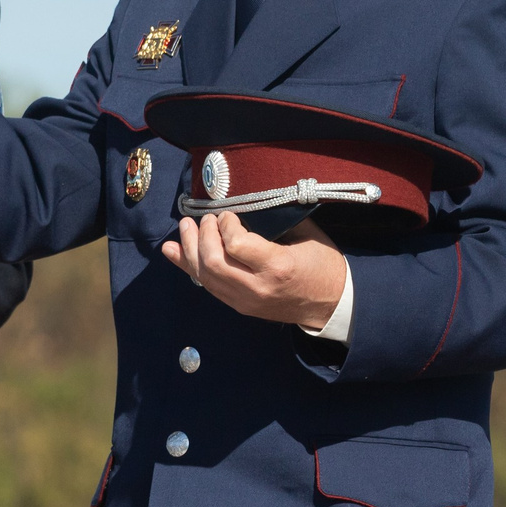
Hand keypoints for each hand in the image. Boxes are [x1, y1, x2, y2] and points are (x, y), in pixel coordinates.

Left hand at [160, 213, 347, 328]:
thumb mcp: (307, 235)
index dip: (225, 225)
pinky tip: (174, 251)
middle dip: (202, 236)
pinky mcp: (241, 307)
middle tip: (206, 218)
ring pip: (205, 277)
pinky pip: (208, 287)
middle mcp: (258, 287)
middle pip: (214, 263)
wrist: (332, 305)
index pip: (236, 245)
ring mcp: (247, 301)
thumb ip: (275, 220)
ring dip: (190, 249)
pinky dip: (188, 267)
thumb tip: (246, 199)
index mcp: (277, 266)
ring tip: (186, 227)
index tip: (228, 213)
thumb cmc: (323, 265)